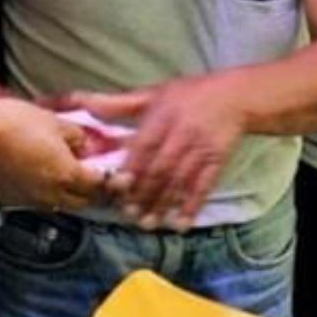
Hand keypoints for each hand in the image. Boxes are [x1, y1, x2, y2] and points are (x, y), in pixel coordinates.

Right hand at [0, 97, 102, 211]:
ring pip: (59, 204)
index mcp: (66, 176)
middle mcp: (50, 196)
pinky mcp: (9, 201)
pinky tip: (37, 175)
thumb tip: (83, 145)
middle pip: (82, 202)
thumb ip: (76, 137)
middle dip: (92, 192)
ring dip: (68, 194)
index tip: (116, 177)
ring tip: (65, 174)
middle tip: (95, 178)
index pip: (99, 188)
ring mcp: (28, 202)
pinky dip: (43, 193)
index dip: (111, 182)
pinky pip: (35, 202)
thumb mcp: (54, 122)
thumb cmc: (11, 123)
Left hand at [73, 76, 246, 230]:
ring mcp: (202, 149)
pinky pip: (205, 186)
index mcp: (164, 115)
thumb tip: (81, 101)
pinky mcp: (217, 161)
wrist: (235, 96)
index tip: (117, 187)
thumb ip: (118, 103)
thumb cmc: (188, 94)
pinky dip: (193, 206)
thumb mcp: (153, 93)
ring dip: (164, 204)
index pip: (145, 145)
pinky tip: (181, 224)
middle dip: (145, 192)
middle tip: (128, 214)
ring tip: (148, 223)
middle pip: (162, 167)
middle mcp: (183, 133)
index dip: (132, 168)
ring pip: (180, 181)